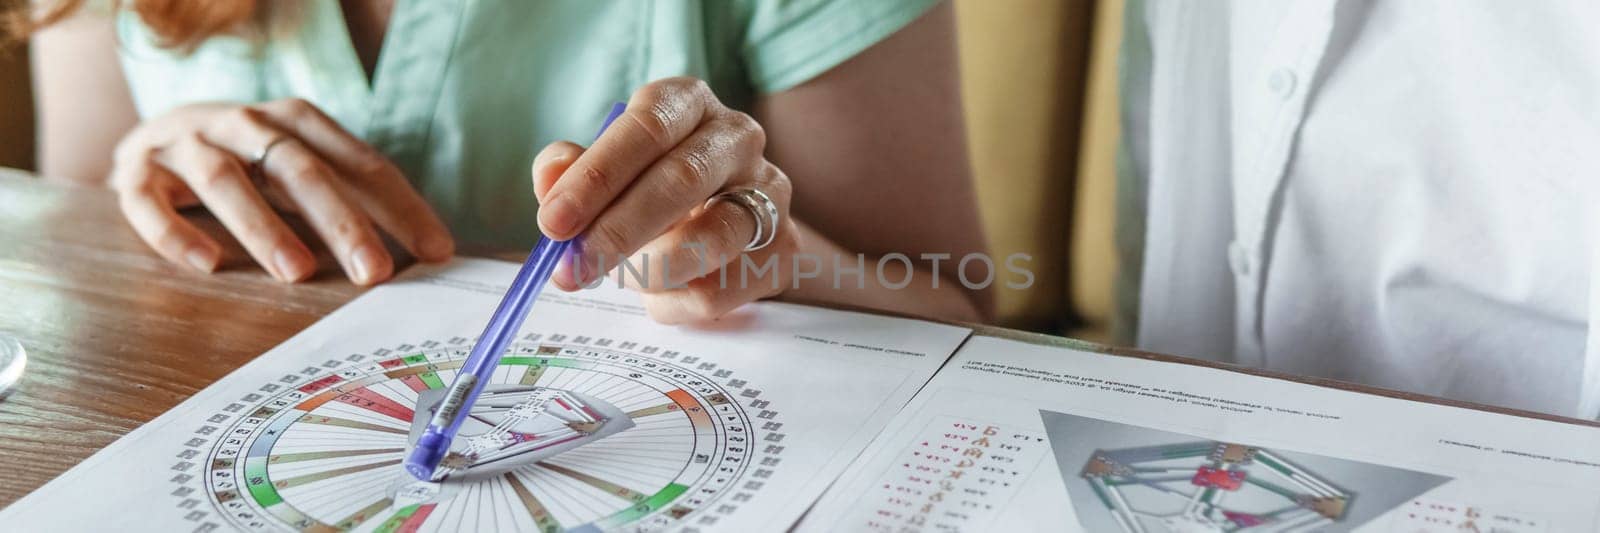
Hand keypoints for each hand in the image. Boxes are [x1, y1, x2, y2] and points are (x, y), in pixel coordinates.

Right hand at [110, 98, 454, 283]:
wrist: (156, 136)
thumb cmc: (251, 163)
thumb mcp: (303, 171)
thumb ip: (354, 201)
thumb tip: (423, 251)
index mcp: (297, 122)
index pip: (360, 164)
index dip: (401, 207)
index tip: (436, 250)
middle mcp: (244, 124)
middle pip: (299, 169)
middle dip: (342, 221)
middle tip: (375, 271)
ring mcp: (188, 144)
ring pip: (225, 180)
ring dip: (263, 227)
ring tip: (298, 272)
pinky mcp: (137, 171)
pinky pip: (149, 201)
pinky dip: (176, 233)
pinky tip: (206, 265)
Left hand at [532, 78, 798, 322]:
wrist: (728, 223)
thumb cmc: (651, 189)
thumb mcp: (607, 170)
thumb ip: (572, 171)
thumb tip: (551, 181)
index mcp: (689, 103)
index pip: (648, 127)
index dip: (597, 176)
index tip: (554, 222)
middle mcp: (738, 138)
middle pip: (682, 179)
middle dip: (619, 230)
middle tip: (574, 269)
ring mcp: (770, 192)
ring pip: (711, 239)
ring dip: (650, 271)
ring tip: (619, 279)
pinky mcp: (784, 248)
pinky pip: (723, 289)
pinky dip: (675, 303)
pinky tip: (658, 296)